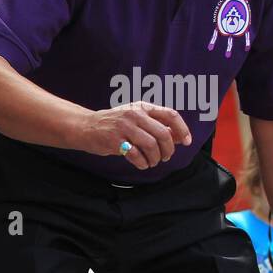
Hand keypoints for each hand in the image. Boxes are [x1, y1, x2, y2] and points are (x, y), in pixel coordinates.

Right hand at [77, 101, 191, 168]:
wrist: (85, 126)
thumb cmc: (113, 124)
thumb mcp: (135, 118)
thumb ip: (155, 125)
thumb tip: (178, 136)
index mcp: (143, 107)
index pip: (171, 115)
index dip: (182, 129)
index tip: (187, 141)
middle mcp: (135, 115)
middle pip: (163, 133)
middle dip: (168, 149)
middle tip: (166, 157)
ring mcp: (124, 127)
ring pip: (151, 145)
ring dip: (155, 158)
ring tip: (152, 162)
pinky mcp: (115, 141)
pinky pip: (136, 155)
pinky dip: (143, 163)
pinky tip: (142, 164)